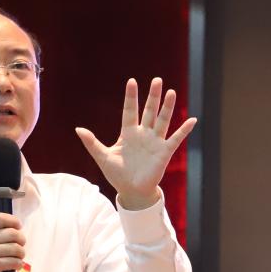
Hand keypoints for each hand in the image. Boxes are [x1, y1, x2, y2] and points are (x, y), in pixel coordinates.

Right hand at [0, 212, 25, 271]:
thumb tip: (13, 228)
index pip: (0, 218)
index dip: (13, 220)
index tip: (18, 225)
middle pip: (12, 233)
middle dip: (21, 239)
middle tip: (21, 244)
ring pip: (15, 248)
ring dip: (21, 252)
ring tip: (19, 256)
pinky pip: (14, 262)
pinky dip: (18, 263)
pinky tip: (16, 265)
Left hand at [75, 77, 196, 209]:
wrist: (131, 191)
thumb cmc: (117, 174)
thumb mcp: (102, 157)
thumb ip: (92, 143)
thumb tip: (78, 129)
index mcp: (128, 133)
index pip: (130, 110)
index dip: (131, 97)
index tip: (132, 81)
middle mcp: (143, 134)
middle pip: (149, 110)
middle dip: (153, 96)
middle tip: (157, 80)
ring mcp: (155, 142)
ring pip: (162, 120)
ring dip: (167, 107)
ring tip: (171, 92)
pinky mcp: (164, 152)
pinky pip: (176, 139)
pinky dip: (184, 130)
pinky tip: (192, 120)